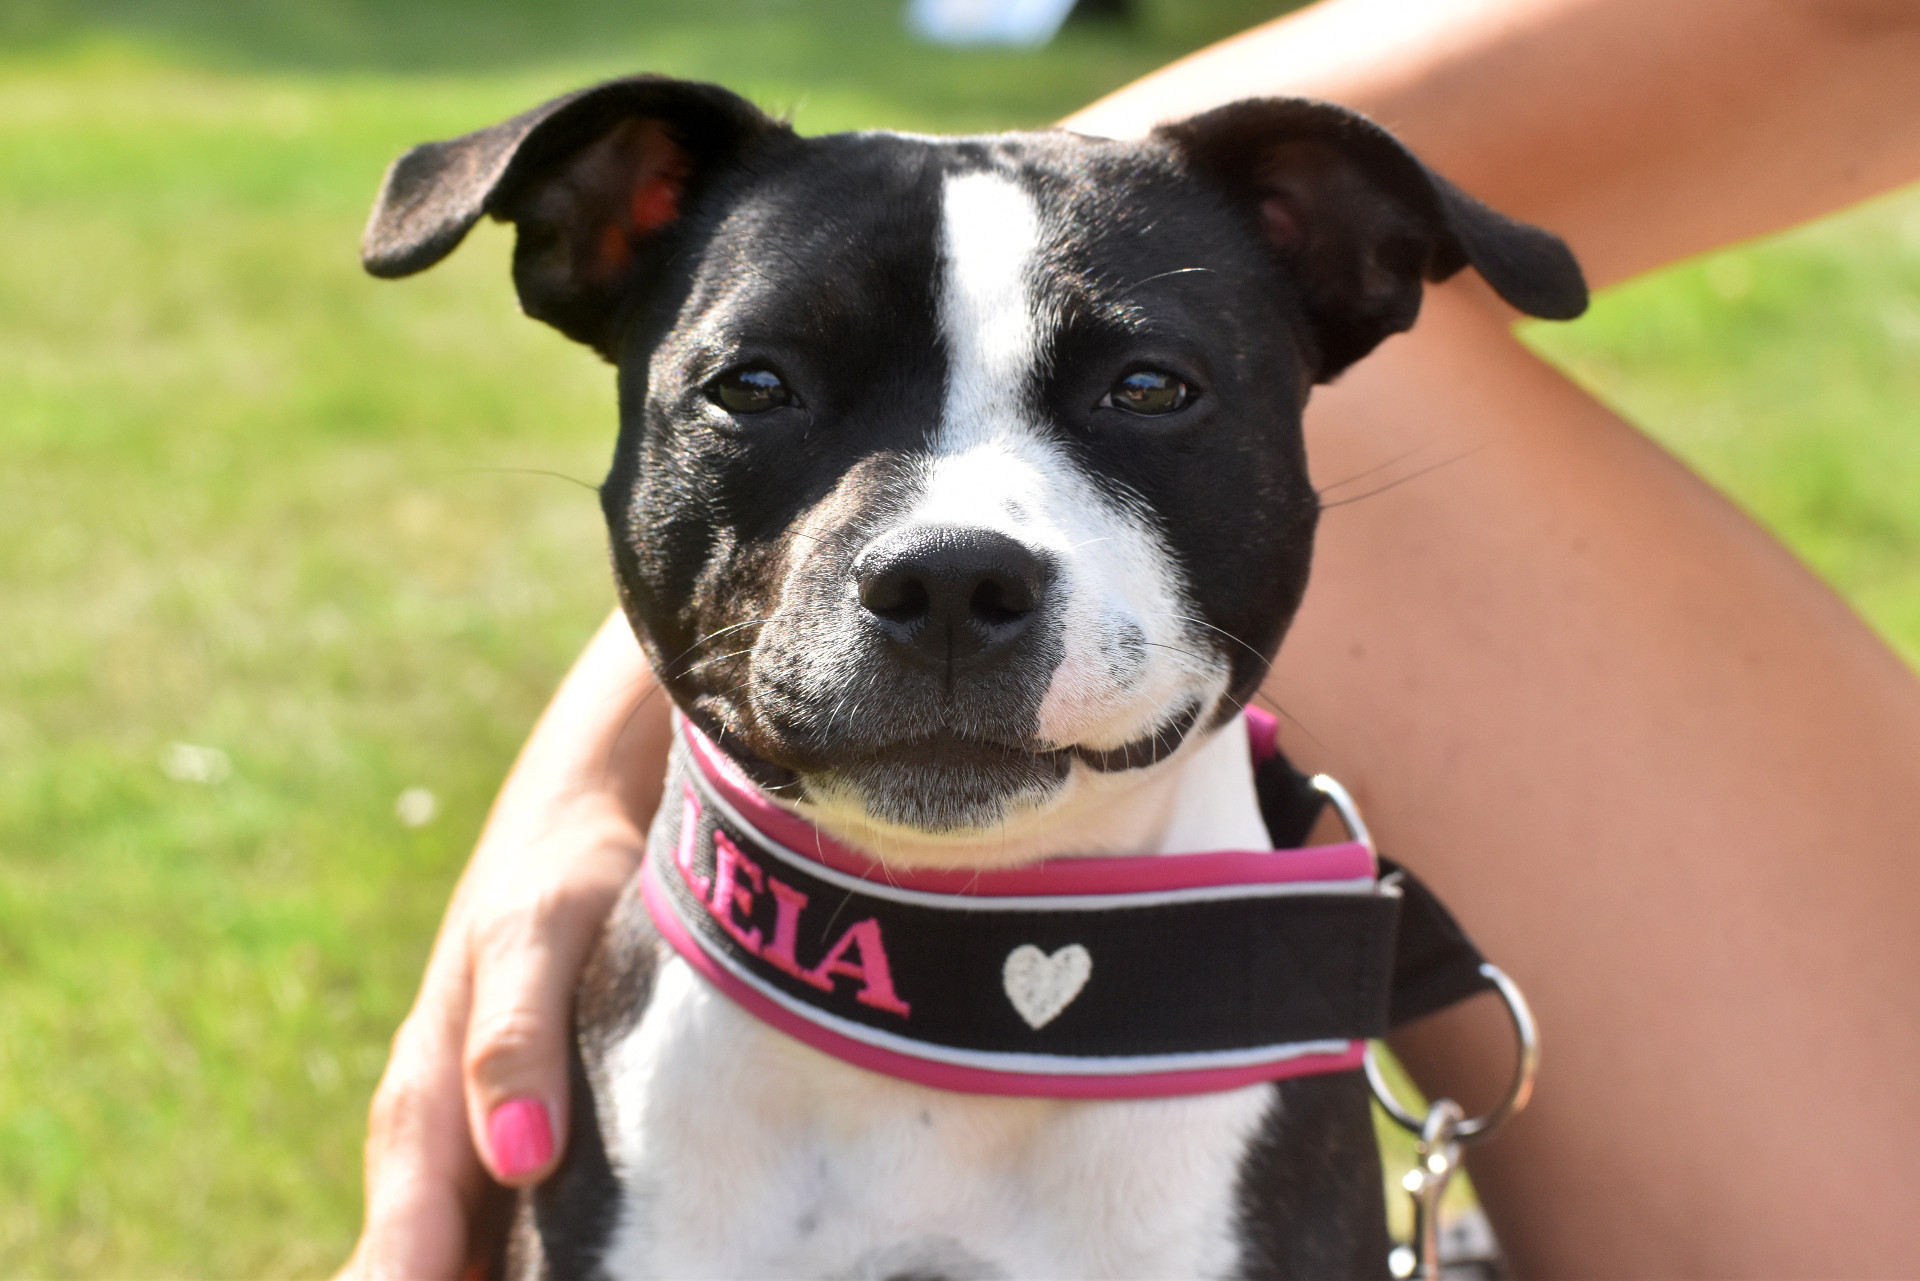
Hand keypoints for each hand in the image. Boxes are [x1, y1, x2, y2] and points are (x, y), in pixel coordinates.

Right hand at [338, 614, 667, 1279]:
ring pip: (461, 1246)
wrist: (586, 822)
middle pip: (415, 1259)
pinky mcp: (530, 1133)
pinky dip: (521, 1256)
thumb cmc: (561, 873)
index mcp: (424, 1096)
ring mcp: (479, 1138)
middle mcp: (439, 1135)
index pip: (401, 1242)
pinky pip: (509, 1224)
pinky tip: (576, 1267)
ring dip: (483, 1274)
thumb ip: (518, 1038)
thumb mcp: (539, 936)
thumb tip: (520, 1158)